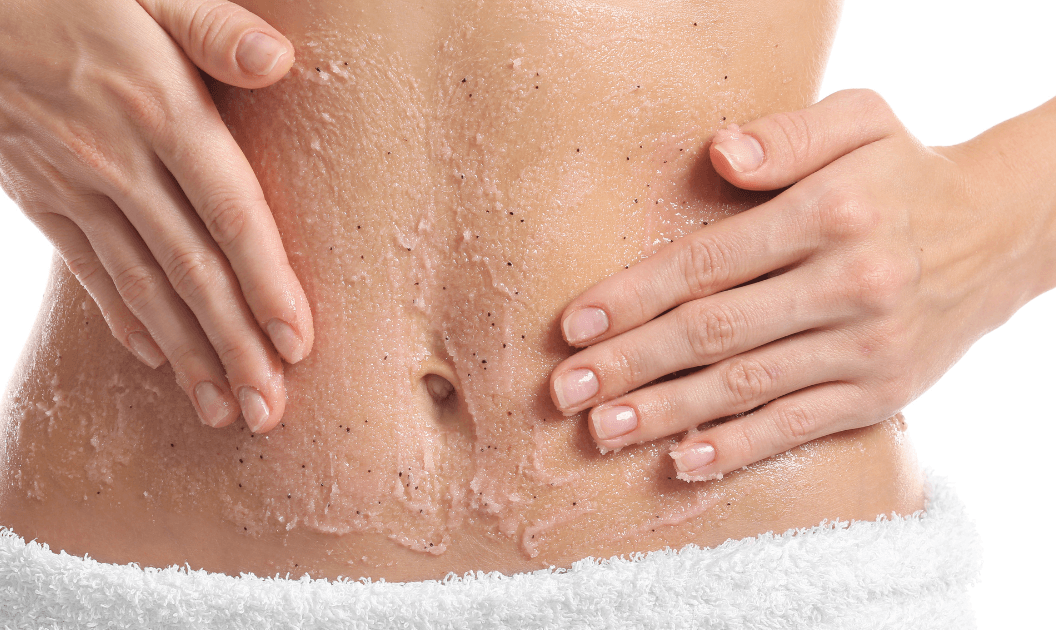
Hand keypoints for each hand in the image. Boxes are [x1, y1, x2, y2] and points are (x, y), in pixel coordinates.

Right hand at [0, 0, 311, 431]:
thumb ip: (213, 28)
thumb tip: (279, 60)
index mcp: (159, 106)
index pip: (230, 213)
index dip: (268, 283)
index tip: (300, 346)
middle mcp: (118, 160)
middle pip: (192, 270)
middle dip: (235, 348)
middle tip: (272, 412)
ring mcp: (72, 186)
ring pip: (142, 286)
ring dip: (188, 354)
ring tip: (224, 411)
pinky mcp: (37, 197)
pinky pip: (88, 270)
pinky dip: (125, 318)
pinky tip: (158, 360)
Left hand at [549, 89, 1047, 479]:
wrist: (1005, 234)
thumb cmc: (906, 174)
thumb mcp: (862, 121)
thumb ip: (788, 134)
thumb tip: (720, 154)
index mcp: (830, 213)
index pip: (709, 261)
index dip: (635, 295)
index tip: (575, 324)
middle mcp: (849, 284)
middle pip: (714, 331)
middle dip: (630, 363)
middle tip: (564, 390)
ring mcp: (867, 348)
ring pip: (746, 387)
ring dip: (666, 412)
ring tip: (601, 429)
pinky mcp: (881, 394)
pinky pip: (798, 427)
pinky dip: (738, 448)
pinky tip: (682, 462)